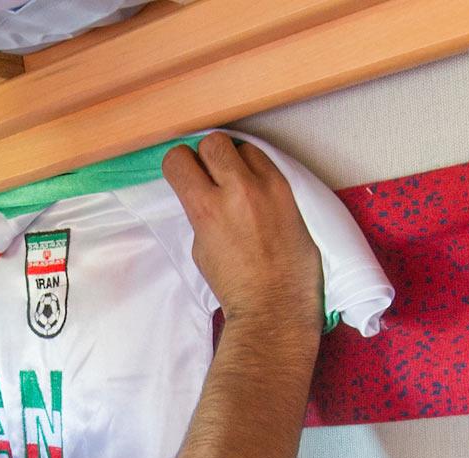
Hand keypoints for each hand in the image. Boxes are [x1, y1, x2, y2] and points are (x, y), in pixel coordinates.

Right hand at [161, 133, 322, 333]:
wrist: (275, 304)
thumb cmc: (235, 285)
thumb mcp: (201, 247)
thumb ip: (201, 211)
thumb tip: (203, 191)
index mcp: (206, 209)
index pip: (178, 158)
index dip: (179, 166)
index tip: (185, 175)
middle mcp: (237, 191)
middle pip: (213, 142)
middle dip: (207, 157)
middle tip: (211, 176)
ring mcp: (268, 189)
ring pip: (243, 146)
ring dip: (236, 160)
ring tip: (238, 183)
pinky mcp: (290, 193)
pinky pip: (268, 163)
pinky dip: (258, 171)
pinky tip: (258, 192)